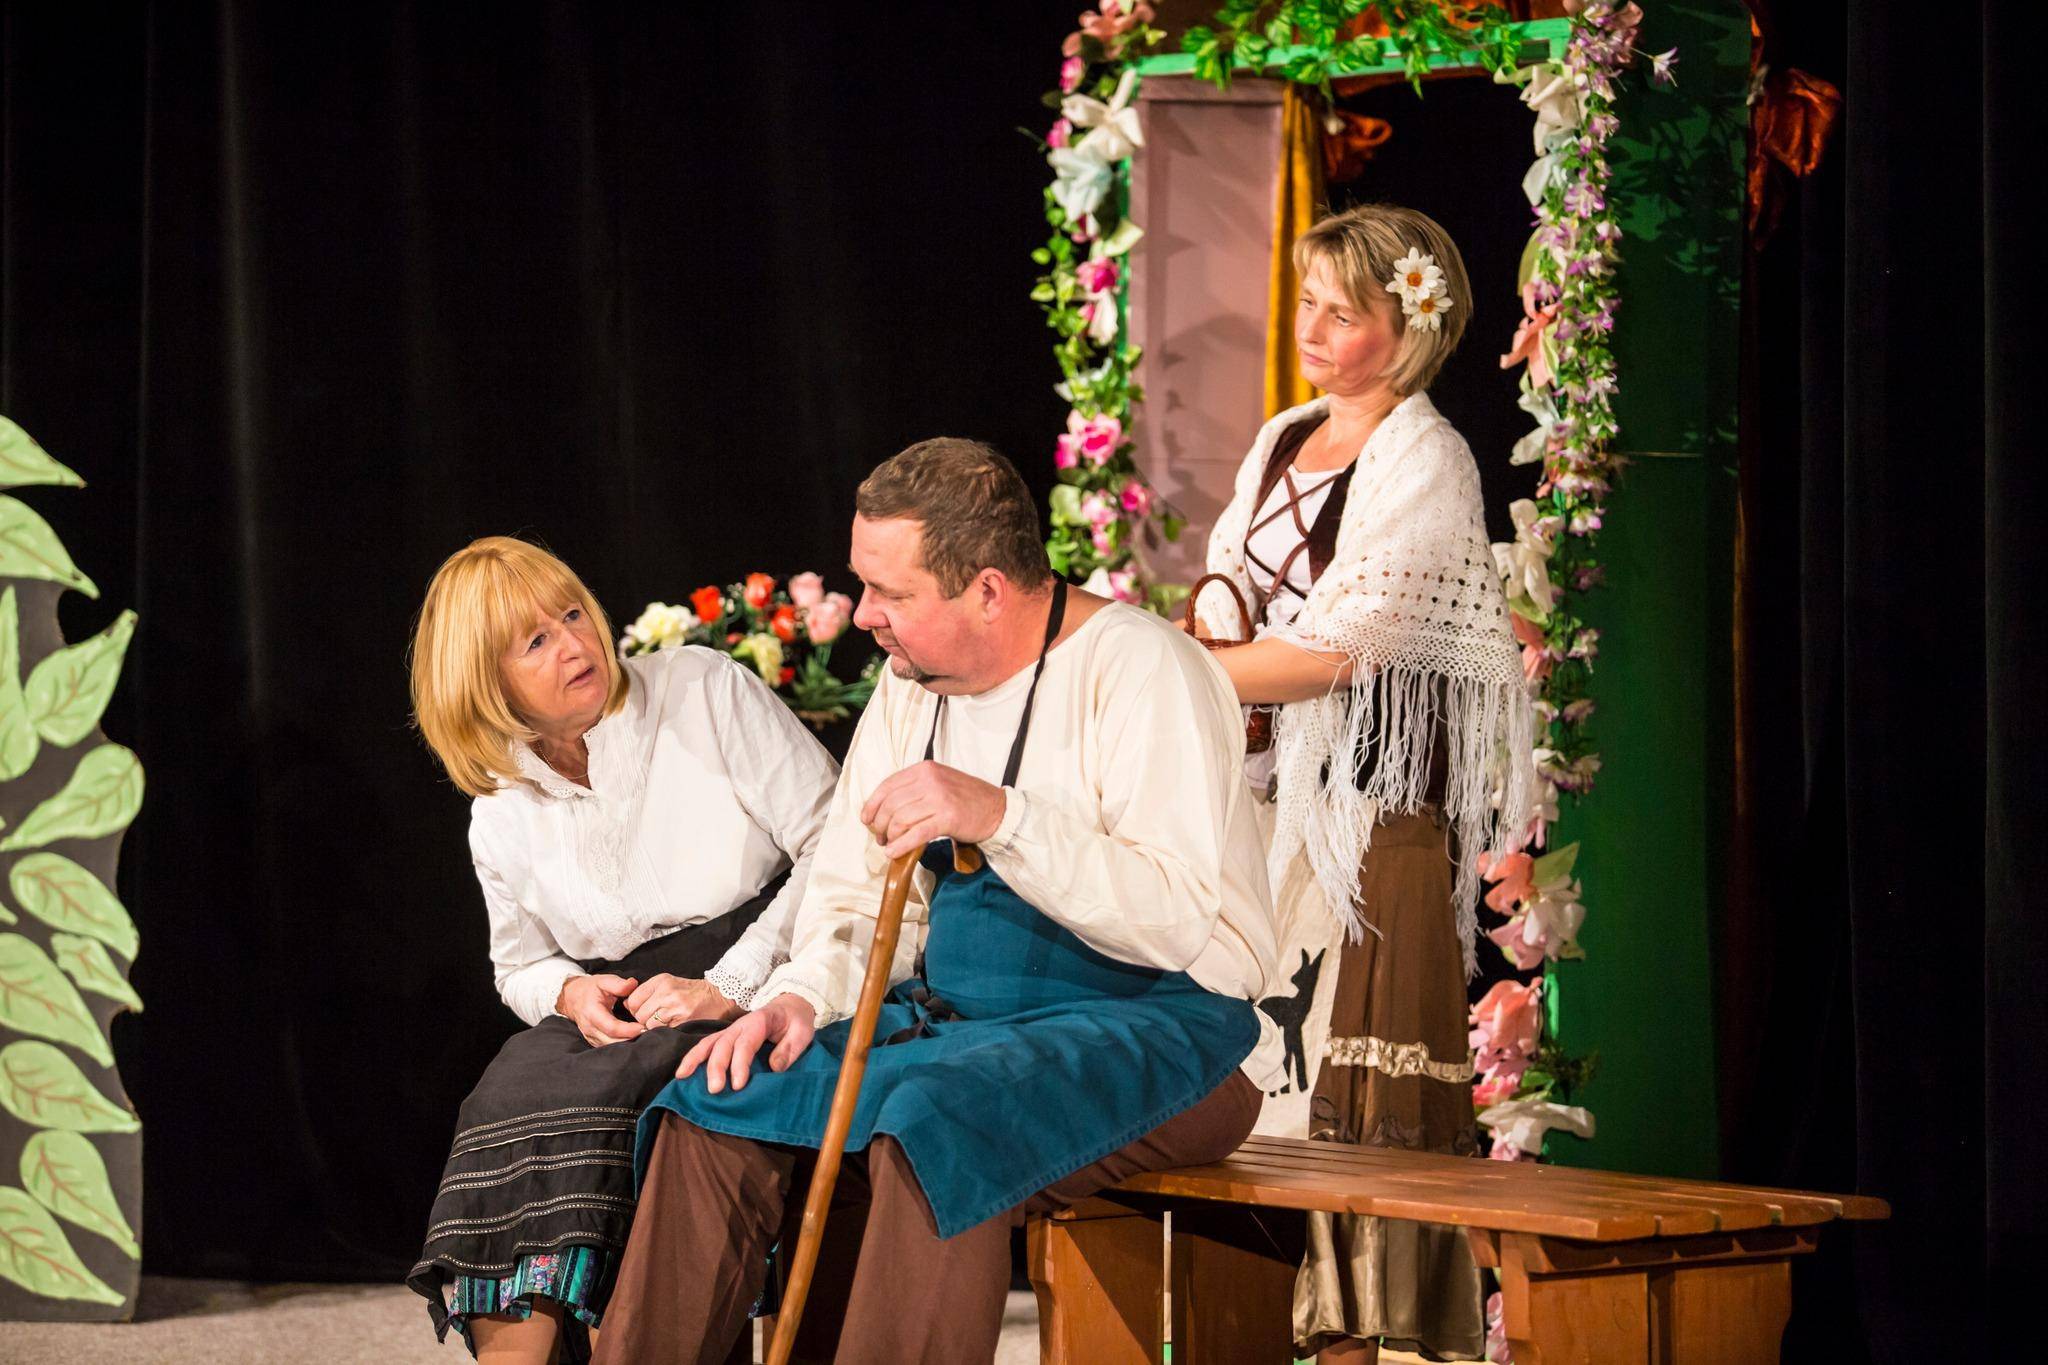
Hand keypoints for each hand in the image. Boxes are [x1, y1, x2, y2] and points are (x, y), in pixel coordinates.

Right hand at [557, 974, 644, 1047]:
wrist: (573, 997)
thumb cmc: (591, 989)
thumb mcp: (604, 981)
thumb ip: (618, 983)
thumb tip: (632, 984)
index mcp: (592, 1013)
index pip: (611, 1027)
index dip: (627, 1030)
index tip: (642, 1026)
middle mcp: (590, 1028)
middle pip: (612, 1041)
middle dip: (630, 1039)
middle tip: (647, 1033)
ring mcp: (591, 1037)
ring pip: (610, 1047)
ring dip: (627, 1044)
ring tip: (642, 1036)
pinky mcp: (594, 1041)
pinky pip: (608, 1047)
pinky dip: (621, 1045)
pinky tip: (633, 1039)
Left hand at [624, 973, 743, 1026]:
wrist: (720, 997)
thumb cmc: (692, 993)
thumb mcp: (669, 984)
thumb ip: (648, 992)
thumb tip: (625, 1004)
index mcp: (662, 980)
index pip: (633, 999)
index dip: (635, 1009)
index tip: (644, 1011)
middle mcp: (667, 991)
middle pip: (639, 1014)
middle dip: (643, 1020)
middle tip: (656, 1019)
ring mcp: (675, 1006)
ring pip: (649, 1024)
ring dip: (653, 1028)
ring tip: (665, 1023)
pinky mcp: (683, 1020)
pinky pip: (662, 1031)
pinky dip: (664, 1032)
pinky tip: (672, 1027)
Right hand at [676, 993, 816, 1090]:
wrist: (791, 1004)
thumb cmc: (796, 1020)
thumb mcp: (802, 1032)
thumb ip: (789, 1049)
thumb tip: (774, 1068)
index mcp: (760, 1022)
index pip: (746, 1044)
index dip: (739, 1064)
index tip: (737, 1085)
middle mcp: (740, 1025)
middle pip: (723, 1044)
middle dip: (716, 1067)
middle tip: (715, 1090)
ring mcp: (731, 1030)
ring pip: (709, 1043)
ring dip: (695, 1060)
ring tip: (682, 1077)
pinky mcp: (727, 1037)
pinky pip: (707, 1045)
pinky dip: (693, 1057)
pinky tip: (683, 1072)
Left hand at [858, 760, 1005, 858]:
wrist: (998, 810)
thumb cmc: (966, 799)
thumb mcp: (938, 782)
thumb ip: (913, 790)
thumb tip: (882, 810)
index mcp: (924, 769)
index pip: (887, 786)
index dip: (872, 806)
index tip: (867, 820)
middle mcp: (930, 780)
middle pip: (890, 805)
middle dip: (880, 825)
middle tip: (881, 838)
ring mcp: (939, 798)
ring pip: (900, 820)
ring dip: (890, 837)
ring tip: (890, 846)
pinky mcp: (948, 818)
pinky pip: (915, 834)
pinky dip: (901, 846)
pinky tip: (895, 853)